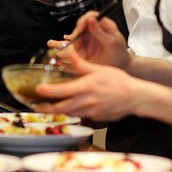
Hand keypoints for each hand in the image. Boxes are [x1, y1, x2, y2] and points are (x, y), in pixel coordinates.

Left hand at [33, 51, 148, 120]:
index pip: (60, 91)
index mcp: (85, 88)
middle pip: (61, 108)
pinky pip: (81, 115)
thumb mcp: (99, 69)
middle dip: (46, 108)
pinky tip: (72, 107)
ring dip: (59, 111)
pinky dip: (74, 112)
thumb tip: (69, 53)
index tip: (38, 89)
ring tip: (49, 107)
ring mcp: (91, 112)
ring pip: (70, 113)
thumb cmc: (119, 81)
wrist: (136, 97)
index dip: (47, 92)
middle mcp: (86, 102)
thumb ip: (81, 64)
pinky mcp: (96, 118)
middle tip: (36, 106)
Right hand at [48, 11, 130, 68]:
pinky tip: (63, 49)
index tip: (80, 28)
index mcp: (103, 25)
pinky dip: (68, 47)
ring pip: (75, 36)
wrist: (122, 67)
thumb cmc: (119, 53)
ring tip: (62, 44)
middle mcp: (94, 31)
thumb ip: (100, 31)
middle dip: (76, 31)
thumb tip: (91, 18)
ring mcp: (88, 40)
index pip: (91, 16)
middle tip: (73, 38)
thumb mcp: (111, 42)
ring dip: (69, 39)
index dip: (84, 20)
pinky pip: (73, 46)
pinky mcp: (84, 49)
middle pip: (80, 26)